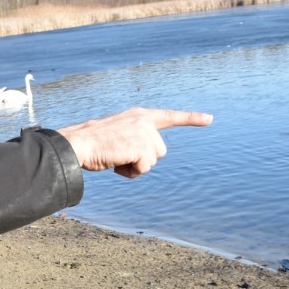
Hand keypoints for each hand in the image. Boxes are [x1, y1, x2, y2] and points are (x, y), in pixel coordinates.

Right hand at [57, 107, 212, 178]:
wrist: (78, 143)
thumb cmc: (92, 143)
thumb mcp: (117, 134)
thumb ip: (135, 139)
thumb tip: (145, 157)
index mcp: (139, 116)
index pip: (170, 116)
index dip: (191, 118)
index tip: (209, 119)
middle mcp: (145, 121)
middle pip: (159, 150)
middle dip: (142, 159)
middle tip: (120, 155)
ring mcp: (144, 133)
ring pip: (153, 160)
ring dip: (136, 166)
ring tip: (116, 159)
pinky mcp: (141, 146)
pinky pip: (144, 168)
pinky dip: (131, 172)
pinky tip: (117, 164)